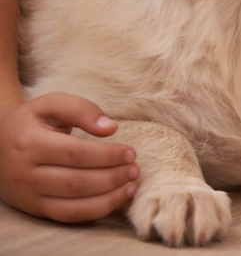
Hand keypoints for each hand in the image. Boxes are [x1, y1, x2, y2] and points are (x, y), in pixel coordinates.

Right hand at [0, 92, 138, 221]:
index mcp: (29, 142)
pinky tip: (116, 199)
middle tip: (135, 169)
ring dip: (108, 198)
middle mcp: (26, 173)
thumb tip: (110, 127)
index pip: (74, 154)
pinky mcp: (35, 208)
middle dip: (112, 178)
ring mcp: (29, 195)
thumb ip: (81, 109)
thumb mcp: (51, 103)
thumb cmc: (33, 120)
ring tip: (132, 186)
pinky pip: (67, 217)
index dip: (106, 155)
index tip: (131, 152)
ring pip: (72, 205)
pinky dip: (95, 212)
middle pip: (75, 182)